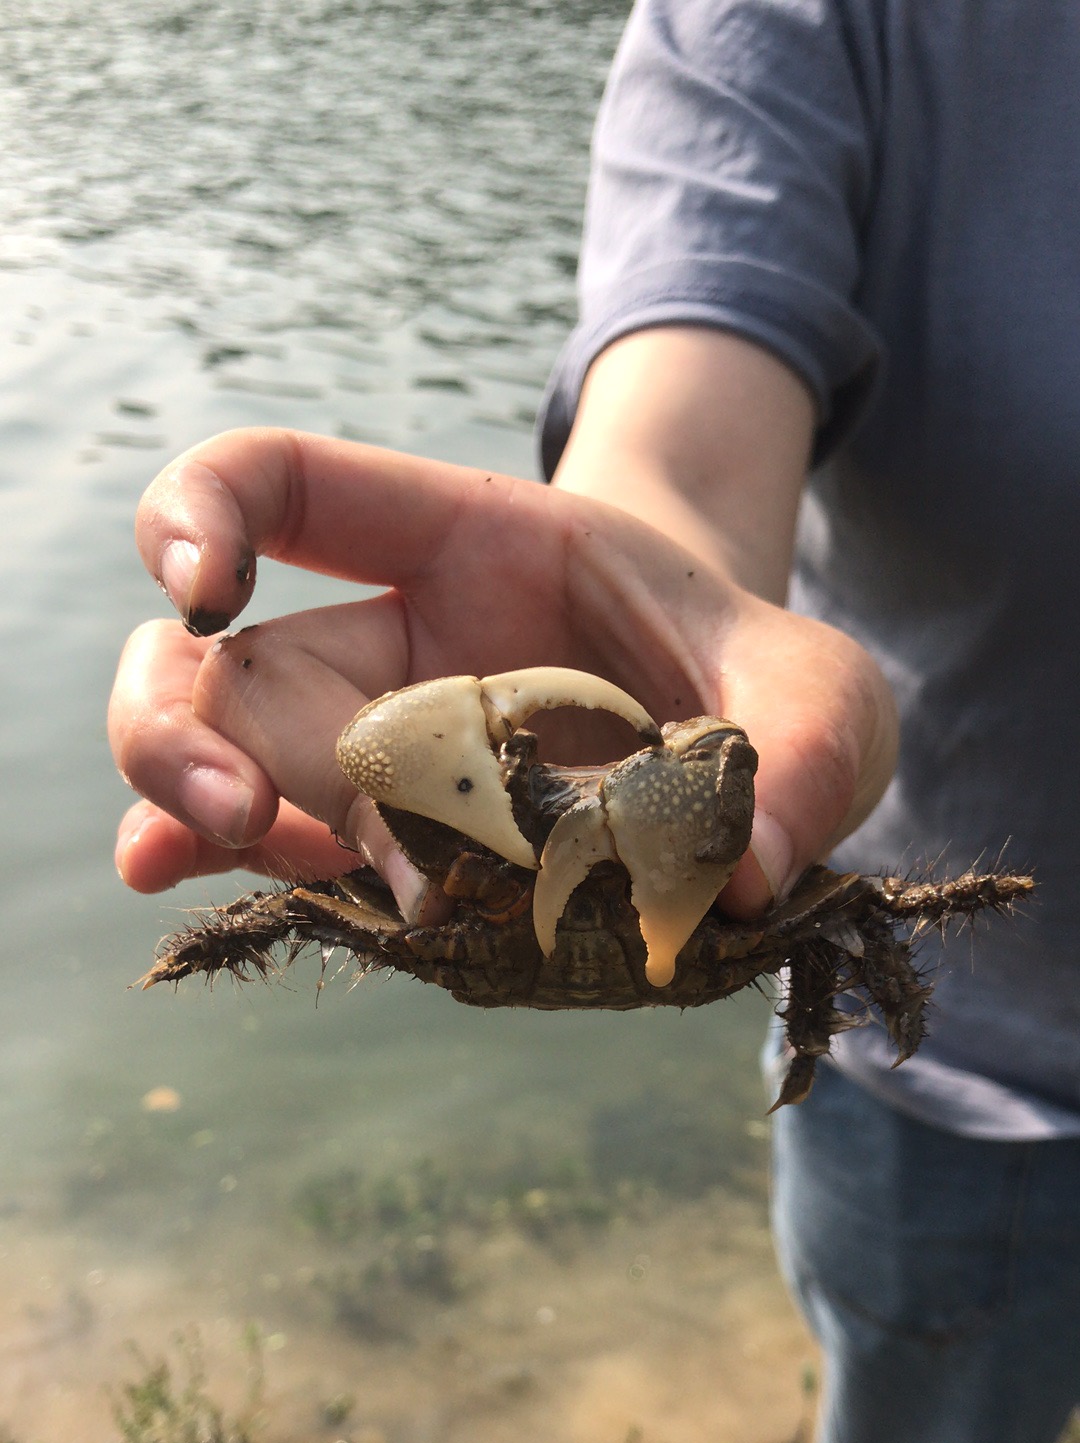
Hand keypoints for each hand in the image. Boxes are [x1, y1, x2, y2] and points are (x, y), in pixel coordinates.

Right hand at [109, 427, 896, 917]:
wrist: (735, 755)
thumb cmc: (754, 682)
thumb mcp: (820, 690)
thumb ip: (810, 746)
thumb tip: (743, 875)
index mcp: (463, 547)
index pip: (285, 482)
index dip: (201, 508)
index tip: (200, 582)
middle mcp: (391, 652)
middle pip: (225, 661)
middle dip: (188, 728)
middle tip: (235, 806)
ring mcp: (376, 759)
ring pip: (230, 761)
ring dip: (207, 814)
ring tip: (257, 858)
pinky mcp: (388, 852)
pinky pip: (283, 855)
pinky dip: (228, 872)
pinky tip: (183, 883)